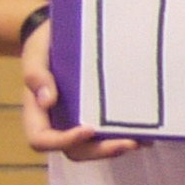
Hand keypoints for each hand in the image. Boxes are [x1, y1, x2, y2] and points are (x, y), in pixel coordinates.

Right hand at [16, 23, 137, 162]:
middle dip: (101, 151)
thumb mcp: (36, 53)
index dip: (64, 141)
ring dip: (117, 147)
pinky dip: (126, 135)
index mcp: (37, 113)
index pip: (42, 140)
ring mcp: (78, 120)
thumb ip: (35, 74)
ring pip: (95, 146)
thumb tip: (47, 101)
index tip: (88, 129)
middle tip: (129, 143)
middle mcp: (58, 122)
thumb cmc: (45, 43)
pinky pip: (109, 132)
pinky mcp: (98, 113)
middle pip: (75, 151)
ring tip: (143, 140)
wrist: (60, 33)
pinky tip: (148, 132)